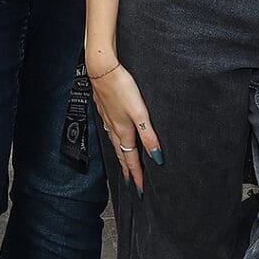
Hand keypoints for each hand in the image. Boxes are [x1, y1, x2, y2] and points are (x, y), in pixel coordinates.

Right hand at [91, 61, 161, 191]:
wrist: (101, 69)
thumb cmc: (121, 87)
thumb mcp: (140, 112)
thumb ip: (149, 135)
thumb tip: (157, 157)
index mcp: (124, 131)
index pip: (131, 160)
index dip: (137, 175)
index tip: (140, 190)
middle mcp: (114, 128)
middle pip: (122, 155)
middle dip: (127, 170)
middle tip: (131, 184)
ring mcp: (108, 119)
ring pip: (115, 144)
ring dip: (121, 157)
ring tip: (124, 166)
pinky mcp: (105, 110)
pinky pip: (110, 132)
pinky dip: (115, 141)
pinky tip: (115, 136)